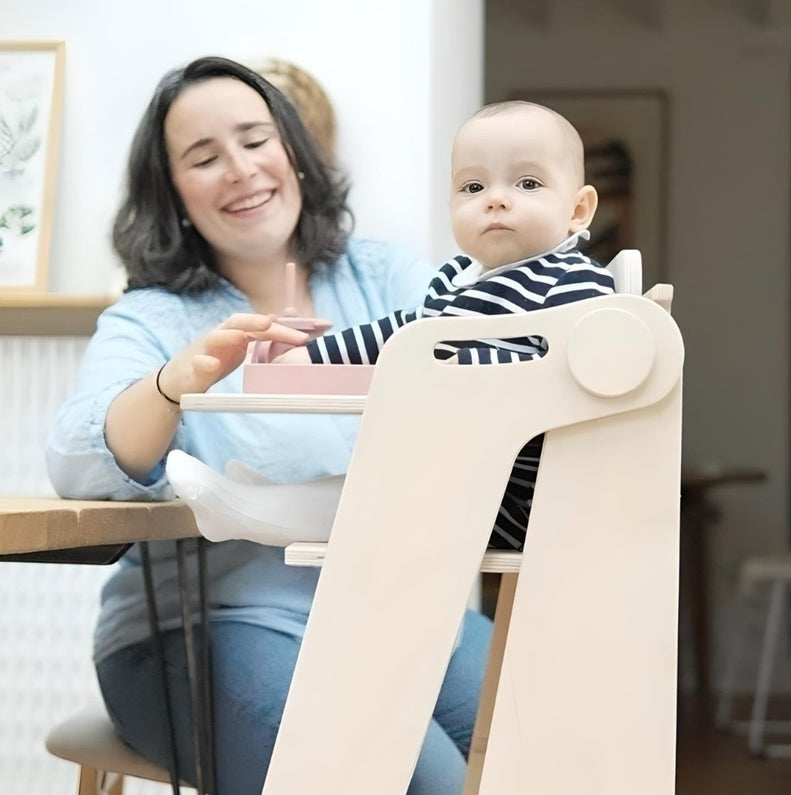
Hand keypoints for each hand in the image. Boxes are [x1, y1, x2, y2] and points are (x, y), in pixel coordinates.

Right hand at [159, 314, 307, 397]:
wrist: (178, 380)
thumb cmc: (211, 361)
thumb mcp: (237, 348)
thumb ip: (255, 336)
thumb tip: (275, 319)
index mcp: (234, 333)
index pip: (258, 326)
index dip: (279, 330)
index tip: (302, 338)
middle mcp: (219, 337)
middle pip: (236, 322)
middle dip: (253, 321)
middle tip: (270, 322)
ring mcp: (204, 350)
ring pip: (214, 337)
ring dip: (228, 336)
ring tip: (241, 337)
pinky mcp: (191, 367)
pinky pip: (197, 363)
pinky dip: (204, 363)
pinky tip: (213, 365)